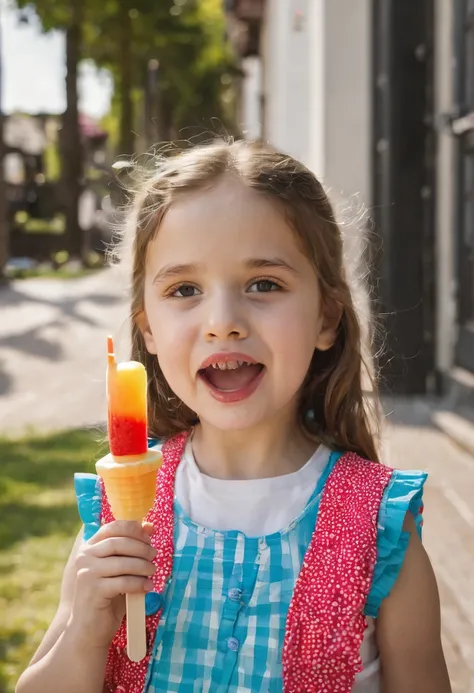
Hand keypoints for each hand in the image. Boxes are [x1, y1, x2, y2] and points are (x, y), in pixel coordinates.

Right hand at [69, 521, 155, 648]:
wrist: (89, 629)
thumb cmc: (108, 597)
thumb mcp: (121, 569)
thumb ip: (132, 548)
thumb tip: (150, 526)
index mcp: (89, 547)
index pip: (112, 527)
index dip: (133, 529)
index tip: (148, 537)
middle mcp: (84, 557)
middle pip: (119, 542)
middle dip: (141, 547)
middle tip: (154, 555)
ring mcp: (87, 573)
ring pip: (123, 562)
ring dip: (143, 565)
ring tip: (153, 571)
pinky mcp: (93, 591)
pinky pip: (123, 582)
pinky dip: (140, 583)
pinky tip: (148, 587)